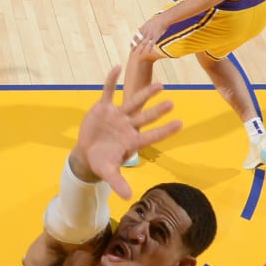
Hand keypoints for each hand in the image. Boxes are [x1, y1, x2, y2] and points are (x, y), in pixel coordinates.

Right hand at [71, 68, 181, 198]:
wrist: (86, 153)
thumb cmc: (101, 162)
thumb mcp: (108, 173)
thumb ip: (118, 183)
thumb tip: (128, 197)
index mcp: (132, 141)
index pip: (152, 135)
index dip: (165, 130)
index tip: (180, 124)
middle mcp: (128, 126)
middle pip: (145, 117)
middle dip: (157, 111)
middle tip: (172, 103)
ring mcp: (117, 115)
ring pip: (133, 102)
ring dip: (145, 94)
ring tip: (159, 85)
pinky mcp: (103, 108)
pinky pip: (107, 91)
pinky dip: (111, 80)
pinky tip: (117, 67)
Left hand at [131, 12, 171, 49]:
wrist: (162, 19)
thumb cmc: (155, 21)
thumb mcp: (146, 23)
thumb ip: (142, 27)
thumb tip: (138, 29)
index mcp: (142, 29)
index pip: (135, 37)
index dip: (132, 42)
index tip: (130, 46)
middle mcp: (145, 32)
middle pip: (138, 41)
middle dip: (134, 47)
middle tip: (132, 52)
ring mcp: (150, 35)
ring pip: (144, 43)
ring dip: (140, 49)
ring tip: (138, 54)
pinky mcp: (156, 36)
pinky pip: (152, 43)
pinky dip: (149, 48)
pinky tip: (148, 52)